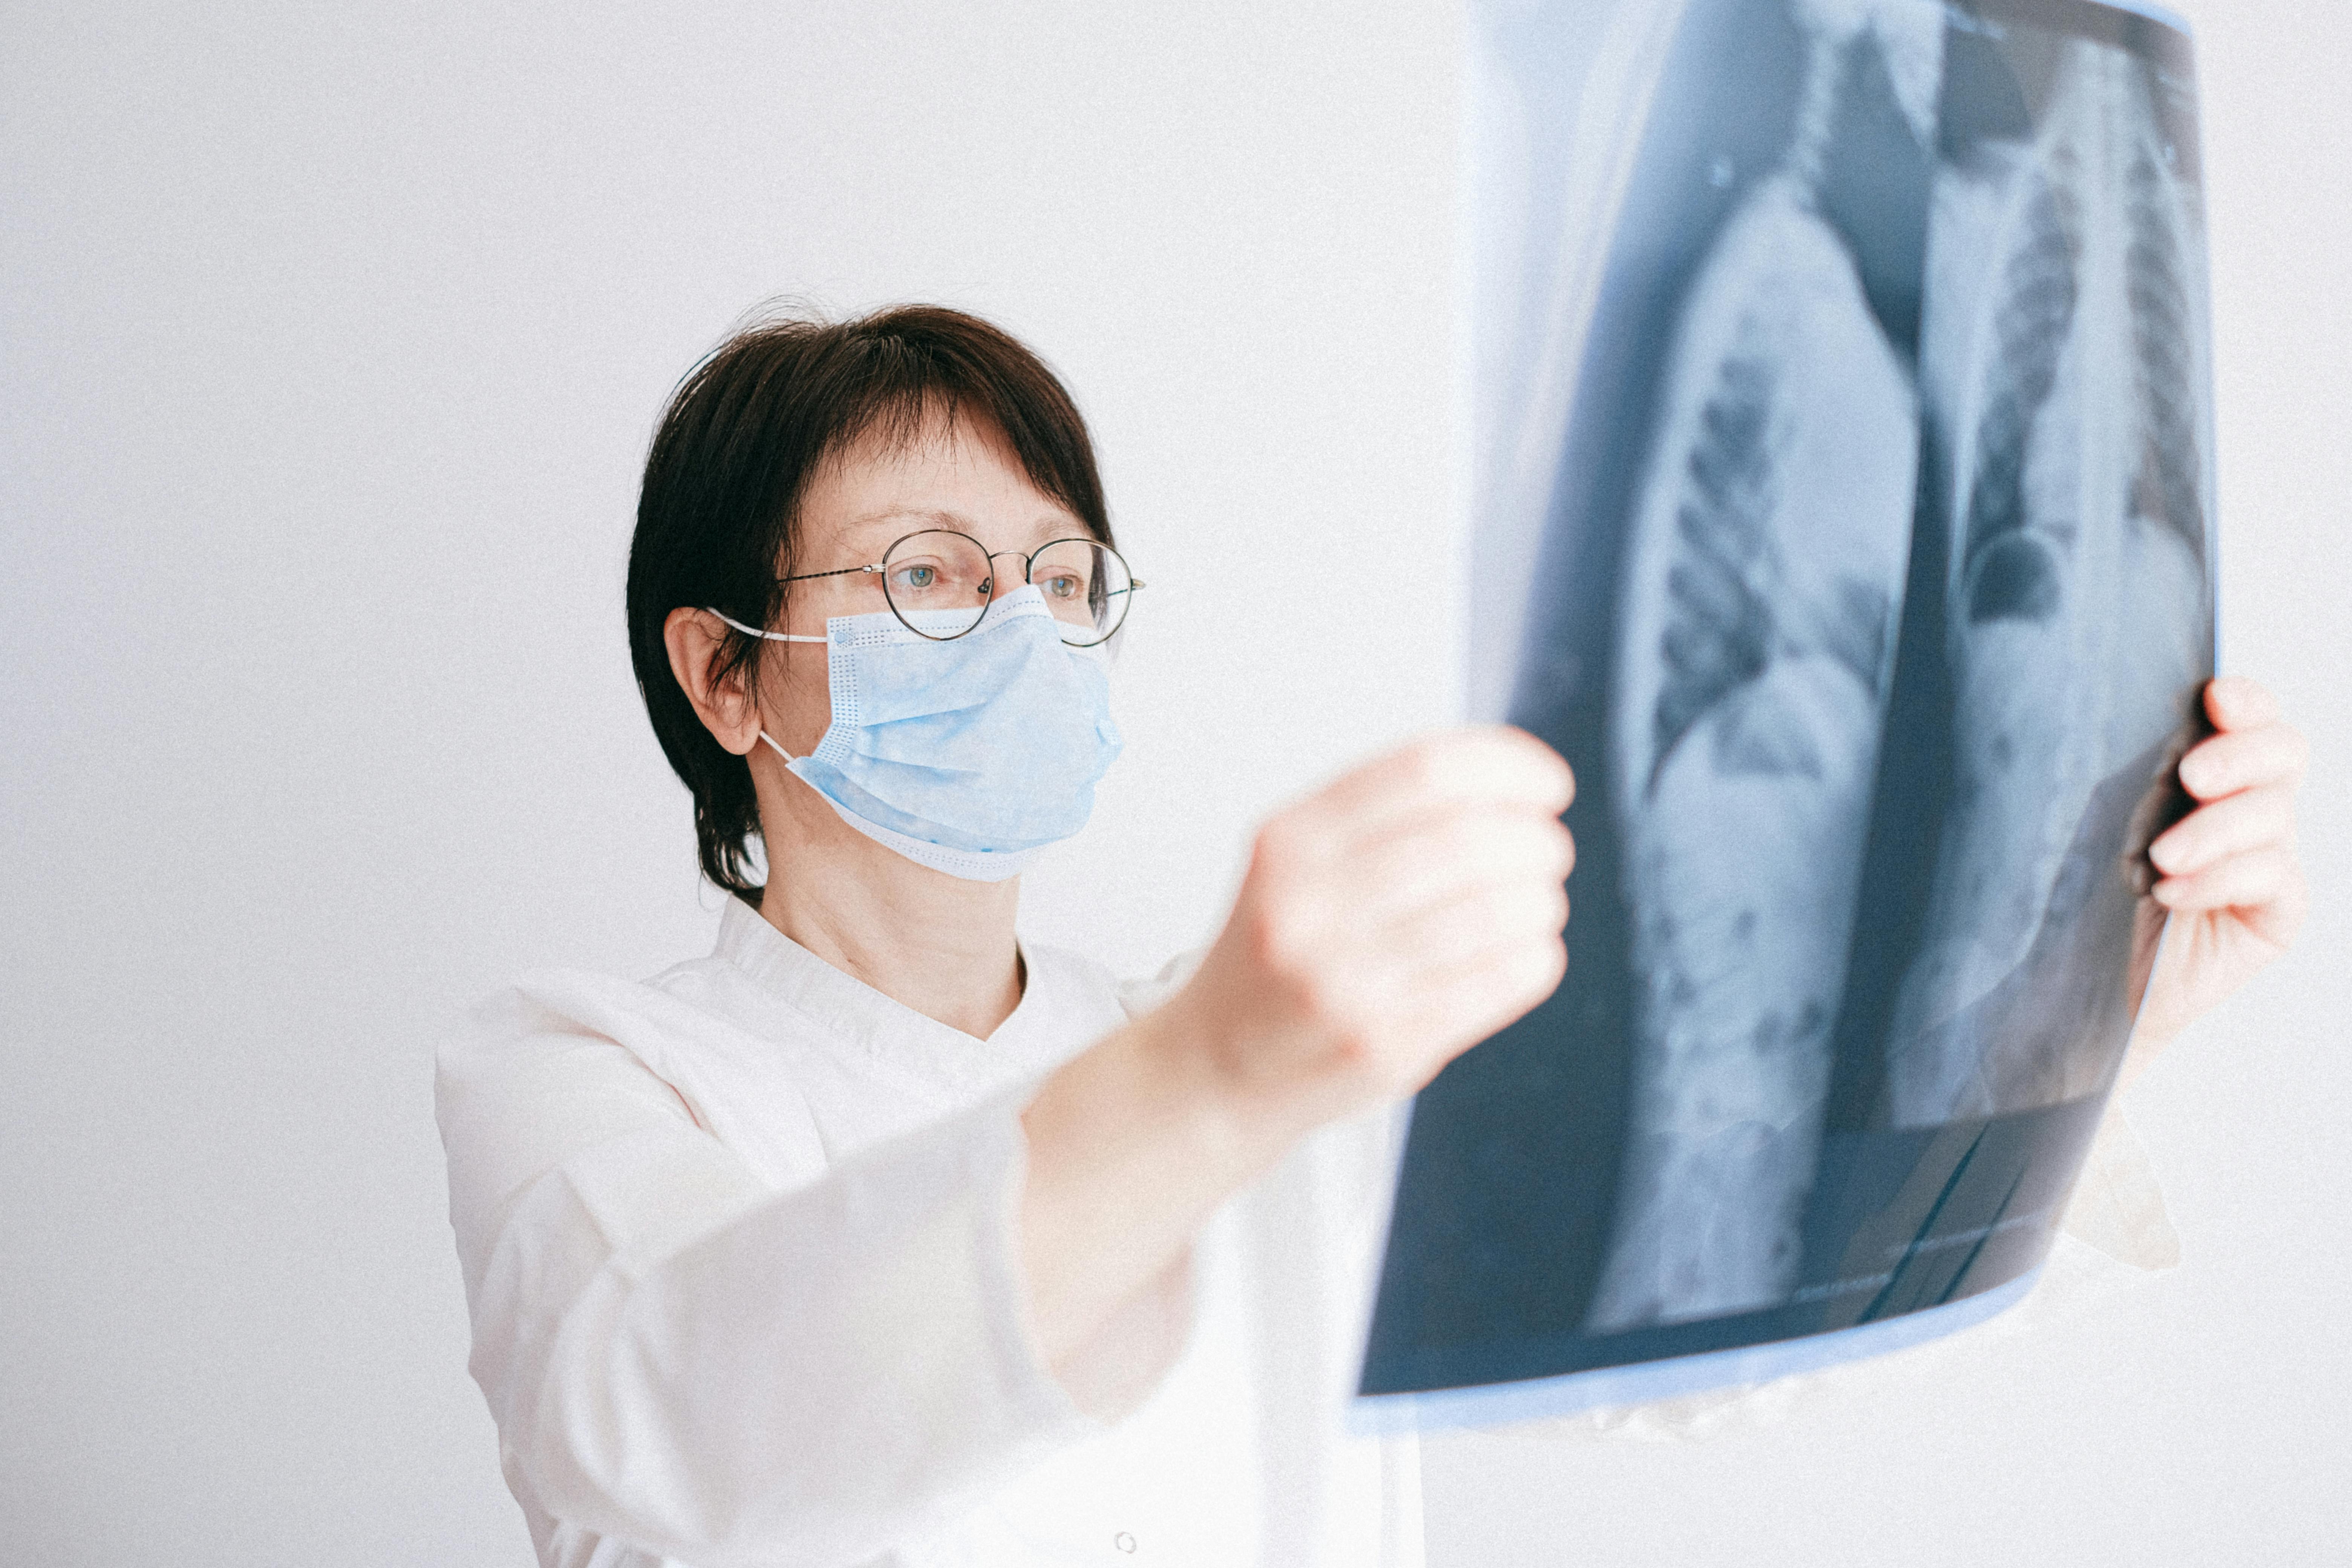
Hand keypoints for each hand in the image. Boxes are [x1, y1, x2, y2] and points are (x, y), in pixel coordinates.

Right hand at [1160, 726, 1574, 1141]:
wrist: (1214, 1068)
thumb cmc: (1279, 952)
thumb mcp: (1299, 861)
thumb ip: (1387, 815)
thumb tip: (1517, 786)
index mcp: (1290, 839)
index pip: (1425, 770)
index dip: (1509, 766)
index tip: (1548, 785)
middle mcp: (1310, 905)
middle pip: (1471, 840)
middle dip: (1536, 839)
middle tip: (1548, 849)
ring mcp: (1345, 982)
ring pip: (1498, 912)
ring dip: (1540, 900)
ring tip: (1535, 903)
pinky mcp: (1386, 1045)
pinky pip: (1501, 981)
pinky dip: (1535, 956)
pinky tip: (1526, 951)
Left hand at [2131, 676, 2308, 1053]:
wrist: (2090, 979)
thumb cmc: (2095, 892)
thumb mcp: (2107, 820)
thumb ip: (2145, 773)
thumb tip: (2172, 723)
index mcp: (2212, 770)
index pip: (2252, 718)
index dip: (2245, 700)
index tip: (2213, 695)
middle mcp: (2253, 805)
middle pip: (2283, 753)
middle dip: (2237, 756)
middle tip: (2189, 775)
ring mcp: (2273, 858)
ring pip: (2271, 817)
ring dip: (2212, 831)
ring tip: (2161, 858)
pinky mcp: (2278, 913)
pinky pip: (2269, 878)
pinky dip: (2216, 879)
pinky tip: (2171, 892)